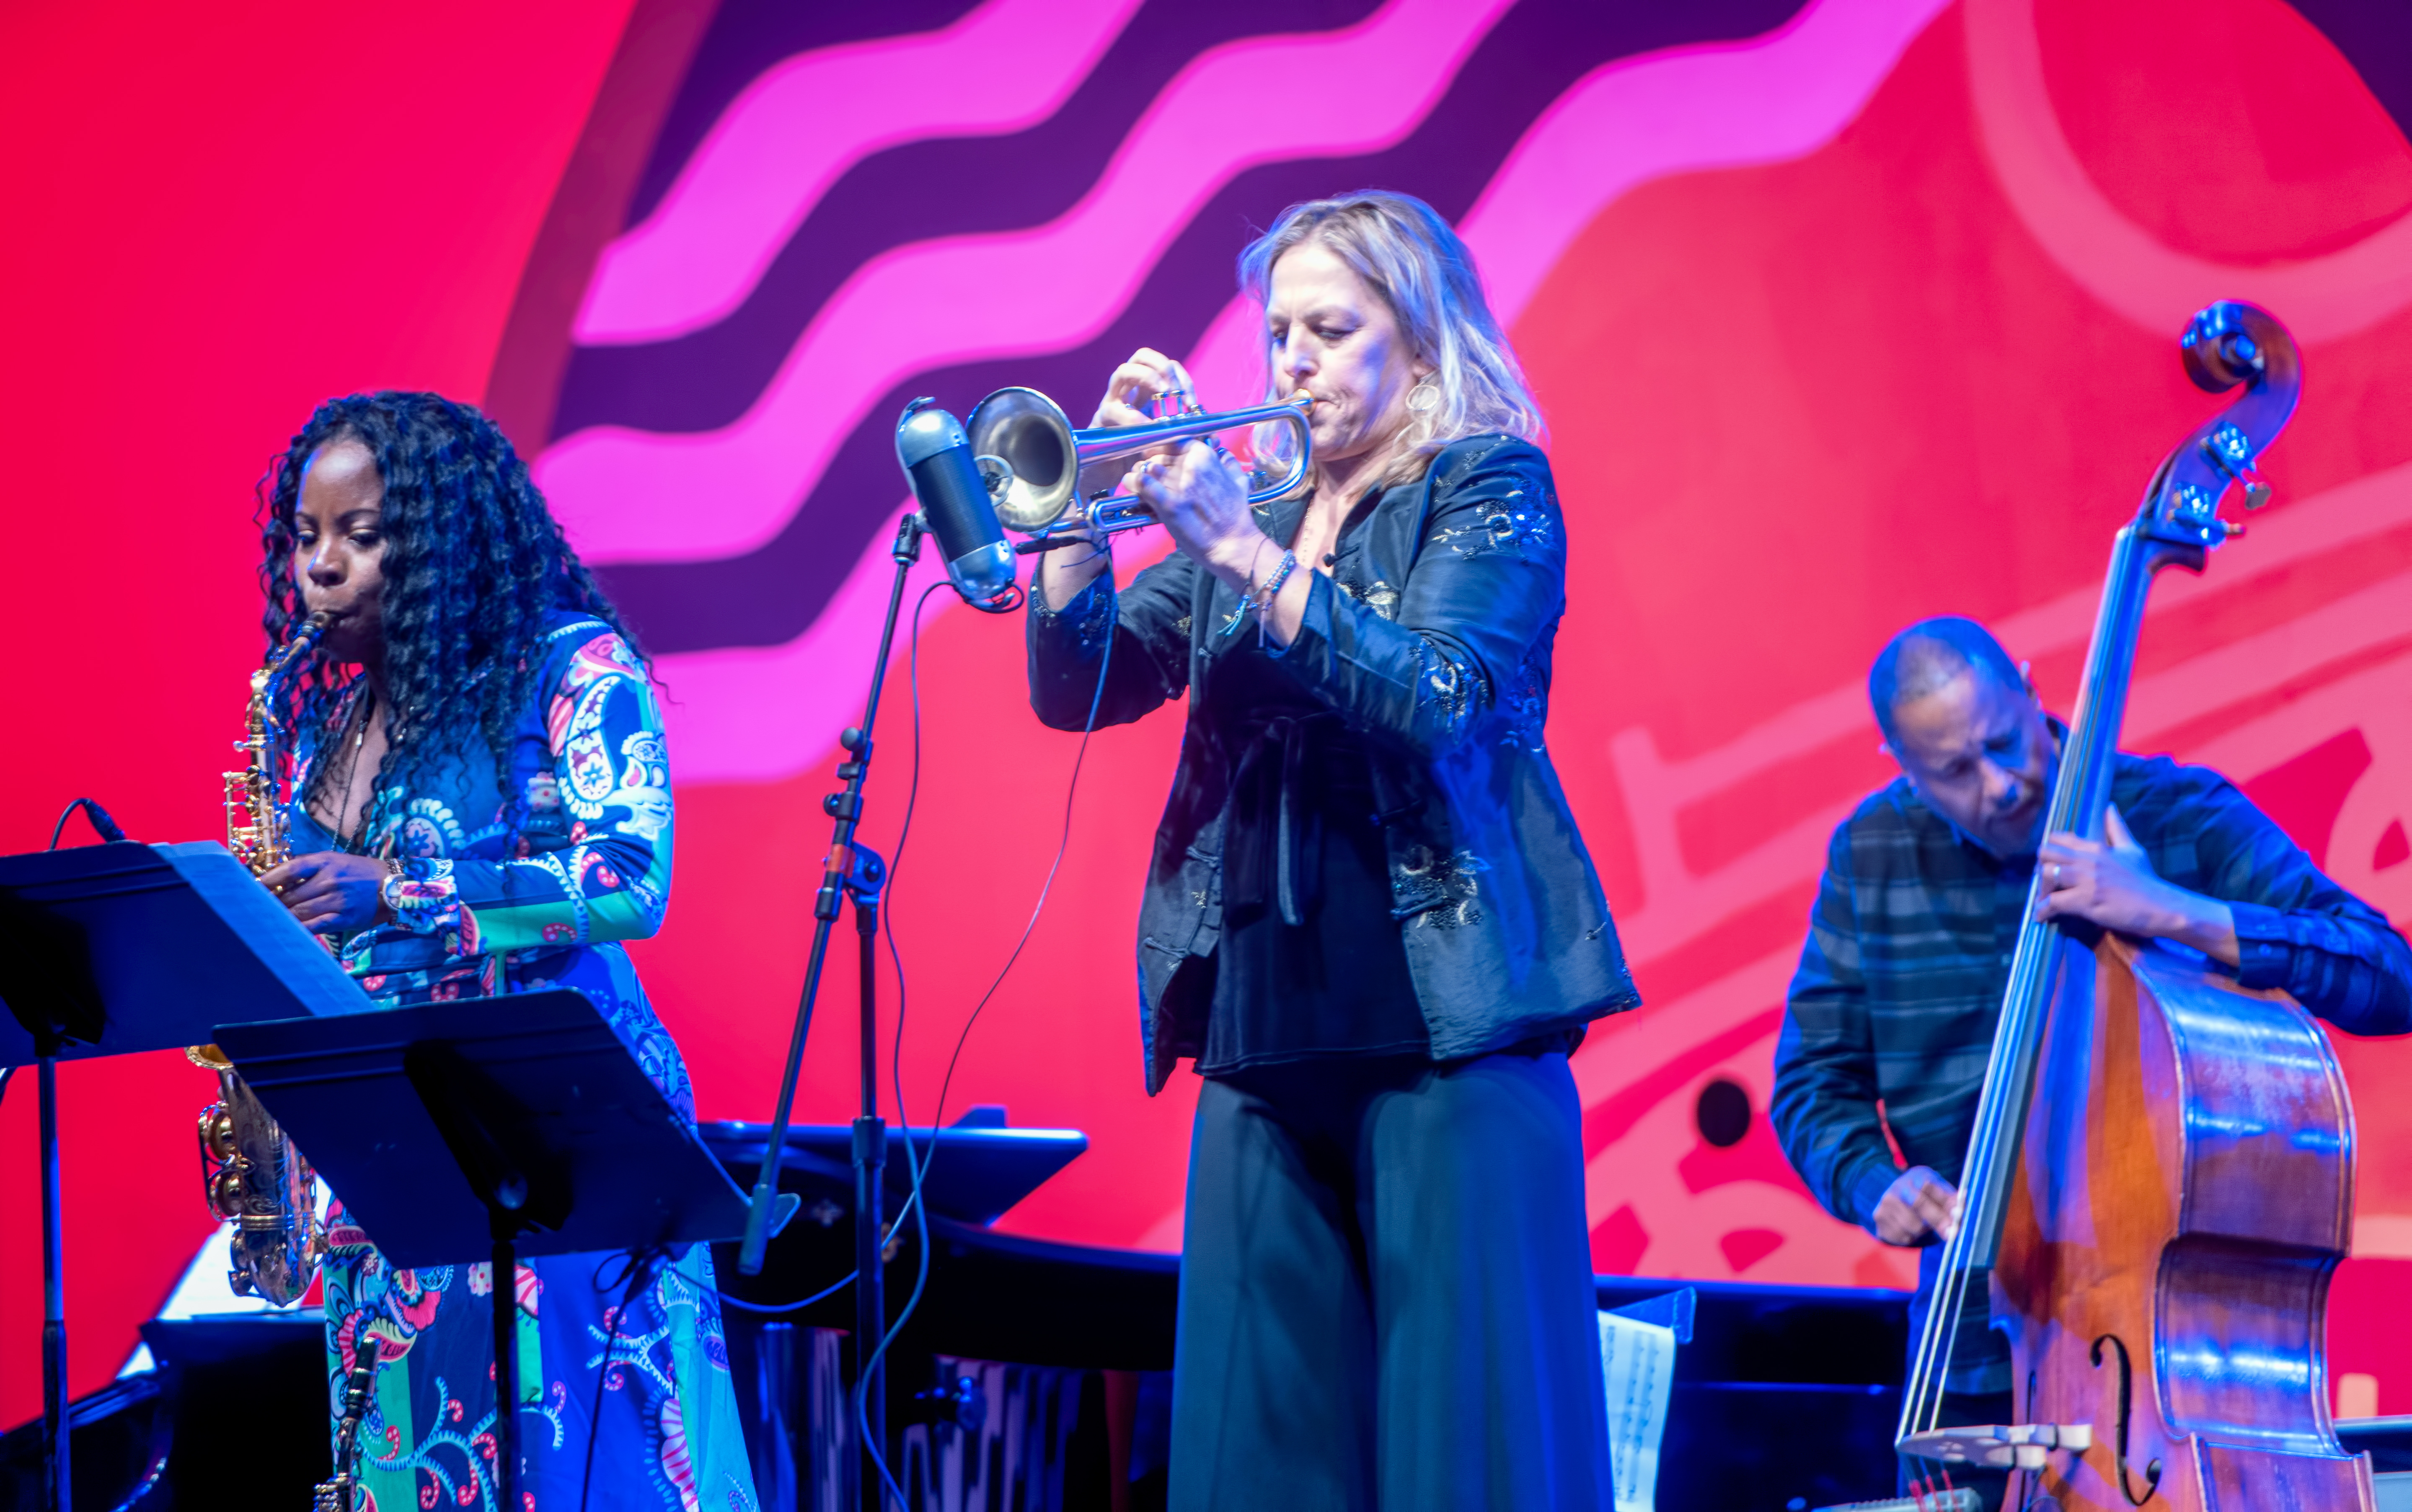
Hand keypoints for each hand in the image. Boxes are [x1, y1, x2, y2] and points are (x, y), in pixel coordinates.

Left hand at [259, 851, 392, 933]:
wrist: (393, 886)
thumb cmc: (360, 872)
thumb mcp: (336, 860)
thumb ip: (309, 866)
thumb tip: (277, 877)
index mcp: (327, 862)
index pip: (289, 869)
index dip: (267, 879)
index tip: (251, 886)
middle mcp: (330, 880)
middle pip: (290, 895)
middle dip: (271, 903)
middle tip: (256, 908)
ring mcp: (337, 901)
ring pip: (299, 912)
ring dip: (282, 916)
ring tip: (268, 919)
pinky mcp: (344, 918)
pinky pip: (314, 926)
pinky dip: (299, 928)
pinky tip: (287, 929)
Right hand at [1086, 348, 1193, 495]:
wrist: (1107, 475)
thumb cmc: (1137, 456)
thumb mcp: (1163, 440)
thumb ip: (1180, 432)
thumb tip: (1210, 434)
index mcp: (1146, 391)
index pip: (1164, 366)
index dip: (1181, 377)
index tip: (1192, 403)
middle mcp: (1128, 390)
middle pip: (1142, 356)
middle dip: (1162, 367)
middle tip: (1175, 390)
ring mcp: (1112, 401)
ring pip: (1123, 371)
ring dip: (1147, 378)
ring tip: (1162, 395)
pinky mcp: (1100, 418)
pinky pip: (1114, 409)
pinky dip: (1133, 417)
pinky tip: (1146, 428)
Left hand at [1131, 440, 1268, 587]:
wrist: (1233, 544)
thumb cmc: (1235, 516)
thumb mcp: (1239, 482)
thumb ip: (1228, 464)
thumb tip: (1223, 453)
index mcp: (1206, 457)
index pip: (1174, 441)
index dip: (1162, 448)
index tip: (1159, 456)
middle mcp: (1190, 466)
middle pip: (1157, 455)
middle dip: (1147, 463)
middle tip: (1144, 472)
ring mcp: (1178, 484)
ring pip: (1145, 468)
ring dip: (1137, 473)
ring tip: (1135, 481)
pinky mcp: (1168, 504)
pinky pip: (1142, 484)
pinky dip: (1134, 484)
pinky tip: (1133, 488)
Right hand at [1873, 1165, 1960, 1246]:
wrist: (1895, 1198)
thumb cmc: (1926, 1196)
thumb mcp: (1940, 1192)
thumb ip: (1951, 1201)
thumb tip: (1961, 1212)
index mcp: (1916, 1176)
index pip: (1931, 1187)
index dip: (1945, 1203)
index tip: (1958, 1216)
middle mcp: (1898, 1187)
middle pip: (1919, 1205)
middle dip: (1938, 1221)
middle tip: (1951, 1234)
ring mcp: (1886, 1202)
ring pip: (1912, 1225)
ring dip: (1924, 1231)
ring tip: (1924, 1224)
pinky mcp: (1879, 1218)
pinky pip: (1902, 1235)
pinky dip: (1911, 1237)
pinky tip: (1911, 1229)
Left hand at [2035, 805, 2239, 963]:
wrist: (2162, 907)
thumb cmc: (2146, 881)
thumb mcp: (2132, 849)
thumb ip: (2117, 828)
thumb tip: (2110, 806)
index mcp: (2096, 847)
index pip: (2059, 838)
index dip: (2049, 850)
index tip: (2050, 863)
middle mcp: (2088, 860)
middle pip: (2045, 853)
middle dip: (2040, 868)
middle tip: (2046, 883)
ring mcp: (2086, 880)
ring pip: (2046, 874)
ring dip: (2040, 889)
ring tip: (2044, 901)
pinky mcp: (2085, 901)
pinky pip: (2053, 902)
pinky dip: (2042, 910)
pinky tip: (2041, 916)